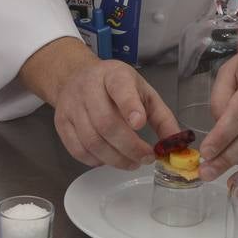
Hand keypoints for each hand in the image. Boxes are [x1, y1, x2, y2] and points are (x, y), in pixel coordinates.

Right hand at [19, 37, 179, 168]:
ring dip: (115, 158)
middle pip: (106, 122)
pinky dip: (96, 161)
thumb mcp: (143, 92)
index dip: (129, 106)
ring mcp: (71, 106)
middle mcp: (88, 88)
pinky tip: (110, 158)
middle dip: (129, 146)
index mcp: (113, 75)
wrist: (76, 77)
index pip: (120, 88)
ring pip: (91, 140)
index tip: (140, 124)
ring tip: (132, 162)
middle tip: (146, 158)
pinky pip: (78, 149)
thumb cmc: (116, 87)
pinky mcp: (61, 122)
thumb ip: (162, 117)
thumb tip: (176, 145)